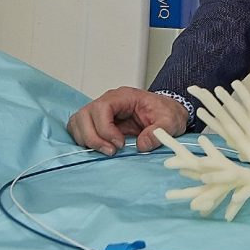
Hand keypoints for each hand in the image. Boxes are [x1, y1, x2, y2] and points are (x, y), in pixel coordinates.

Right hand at [69, 87, 187, 153]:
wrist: (167, 113)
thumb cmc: (166, 113)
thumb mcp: (171, 122)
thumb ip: (160, 132)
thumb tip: (141, 145)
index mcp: (124, 97)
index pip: (102, 107)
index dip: (105, 128)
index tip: (119, 144)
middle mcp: (108, 102)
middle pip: (84, 115)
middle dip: (93, 137)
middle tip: (111, 152)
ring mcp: (100, 112)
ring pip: (78, 123)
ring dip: (87, 140)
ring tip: (106, 151)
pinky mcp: (97, 123)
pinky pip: (79, 130)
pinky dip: (84, 141)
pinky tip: (99, 149)